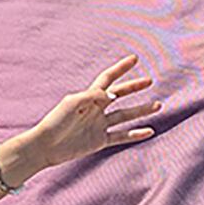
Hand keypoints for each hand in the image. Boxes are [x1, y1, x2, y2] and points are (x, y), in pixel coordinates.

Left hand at [29, 53, 162, 168]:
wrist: (45, 146)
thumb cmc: (55, 122)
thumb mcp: (72, 103)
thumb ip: (92, 96)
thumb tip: (112, 94)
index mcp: (87, 97)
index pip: (107, 79)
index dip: (120, 68)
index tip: (134, 58)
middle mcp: (95, 109)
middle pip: (119, 95)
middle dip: (133, 87)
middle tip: (149, 80)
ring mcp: (98, 125)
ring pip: (125, 115)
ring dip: (141, 110)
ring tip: (158, 105)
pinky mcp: (99, 140)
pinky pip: (121, 136)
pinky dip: (135, 134)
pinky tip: (149, 131)